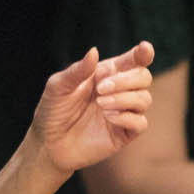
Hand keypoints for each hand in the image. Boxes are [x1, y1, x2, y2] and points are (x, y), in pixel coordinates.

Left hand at [31, 42, 154, 174]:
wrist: (48, 144)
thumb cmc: (52, 110)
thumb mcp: (58, 86)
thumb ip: (77, 70)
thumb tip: (94, 51)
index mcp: (106, 74)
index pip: (133, 60)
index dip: (143, 53)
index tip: (145, 49)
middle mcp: (119, 91)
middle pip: (143, 77)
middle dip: (126, 80)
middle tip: (100, 88)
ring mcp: (123, 112)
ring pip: (144, 98)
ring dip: (124, 98)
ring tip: (100, 104)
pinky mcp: (124, 134)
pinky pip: (140, 123)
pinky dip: (127, 117)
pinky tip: (108, 117)